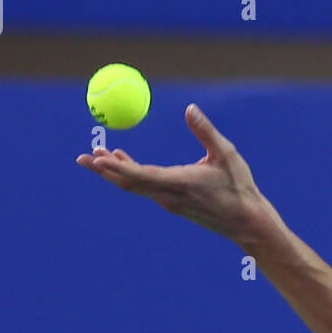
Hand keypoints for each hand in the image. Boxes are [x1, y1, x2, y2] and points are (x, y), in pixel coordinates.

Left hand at [76, 104, 278, 246]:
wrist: (248, 224)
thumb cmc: (240, 189)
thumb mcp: (227, 155)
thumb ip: (206, 131)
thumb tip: (189, 108)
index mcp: (180, 183)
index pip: (139, 176)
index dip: (115, 167)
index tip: (95, 158)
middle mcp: (170, 196)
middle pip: (128, 183)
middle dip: (105, 170)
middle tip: (83, 157)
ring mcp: (171, 203)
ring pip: (135, 186)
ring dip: (115, 172)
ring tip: (97, 156)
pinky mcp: (175, 204)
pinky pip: (145, 188)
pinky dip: (130, 175)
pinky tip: (123, 163)